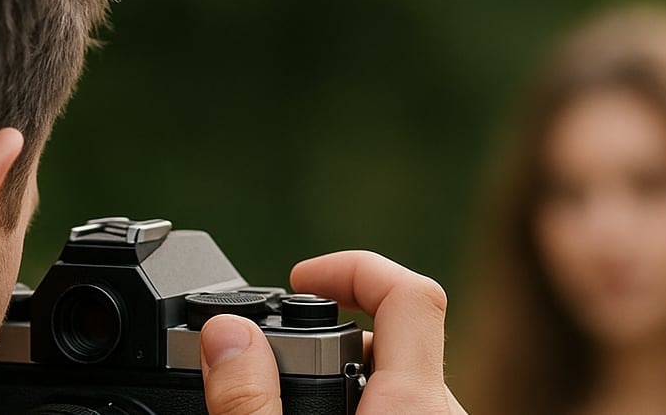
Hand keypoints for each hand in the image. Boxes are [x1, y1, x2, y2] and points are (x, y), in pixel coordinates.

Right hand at [199, 251, 466, 413]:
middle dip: (328, 335)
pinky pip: (400, 404)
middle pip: (393, 336)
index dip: (353, 266)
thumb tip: (227, 333)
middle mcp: (438, 413)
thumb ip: (250, 402)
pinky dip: (357, 398)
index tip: (301, 277)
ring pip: (395, 376)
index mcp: (411, 408)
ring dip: (338, 374)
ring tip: (286, 398)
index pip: (409, 293)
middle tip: (276, 359)